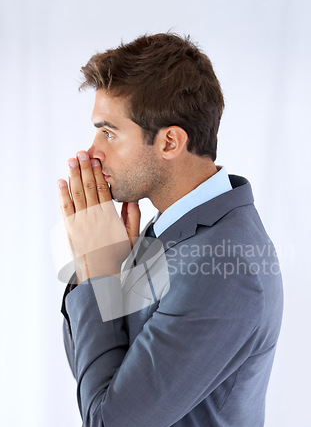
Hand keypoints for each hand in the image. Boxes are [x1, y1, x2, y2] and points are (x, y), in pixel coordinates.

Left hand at [57, 151, 140, 282]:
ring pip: (76, 193)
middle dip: (84, 168)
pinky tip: (61, 182)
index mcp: (109, 216)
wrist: (99, 273)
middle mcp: (93, 216)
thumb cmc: (116, 256)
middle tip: (81, 152)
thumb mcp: (132, 237)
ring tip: (72, 160)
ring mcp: (80, 222)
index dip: (99, 172)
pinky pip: (65, 207)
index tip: (96, 159)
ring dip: (73, 175)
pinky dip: (62, 193)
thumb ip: (133, 217)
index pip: (103, 188)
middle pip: (88, 186)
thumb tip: (132, 199)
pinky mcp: (70, 228)